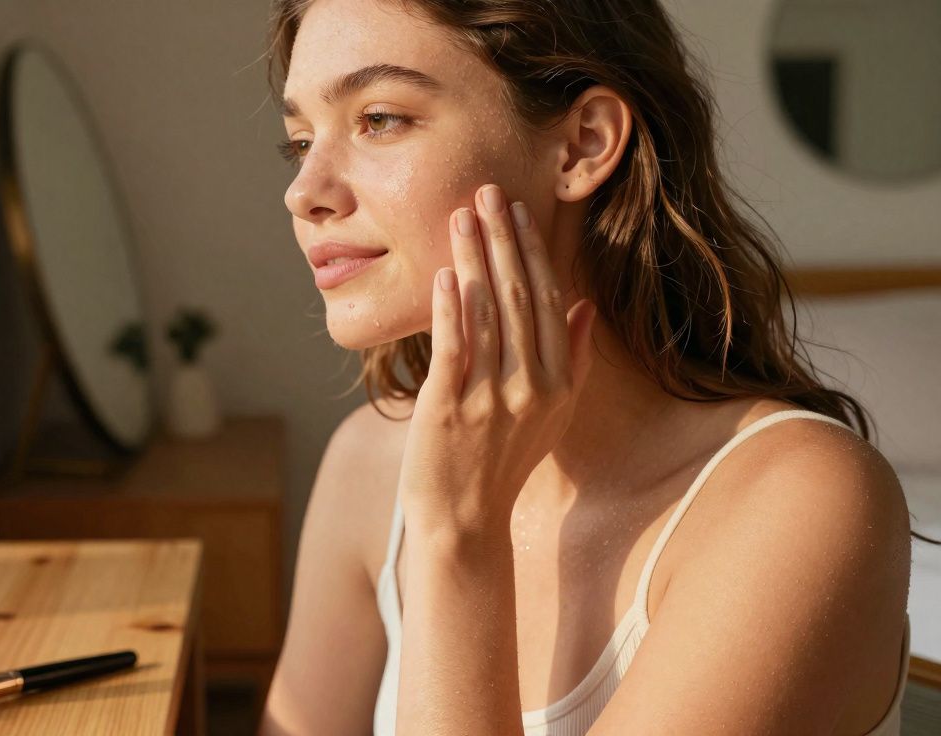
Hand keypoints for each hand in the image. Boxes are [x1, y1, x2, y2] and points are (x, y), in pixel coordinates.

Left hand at [396, 183, 597, 547]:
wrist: (464, 522)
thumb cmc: (503, 465)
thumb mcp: (552, 417)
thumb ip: (574, 361)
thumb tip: (585, 306)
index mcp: (558, 384)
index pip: (549, 303)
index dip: (532, 253)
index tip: (518, 211)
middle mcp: (531, 388)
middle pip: (520, 298)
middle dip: (503, 241)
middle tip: (487, 192)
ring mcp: (490, 399)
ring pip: (486, 314)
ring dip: (473, 260)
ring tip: (461, 216)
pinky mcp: (448, 409)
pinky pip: (454, 348)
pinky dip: (450, 308)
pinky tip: (444, 273)